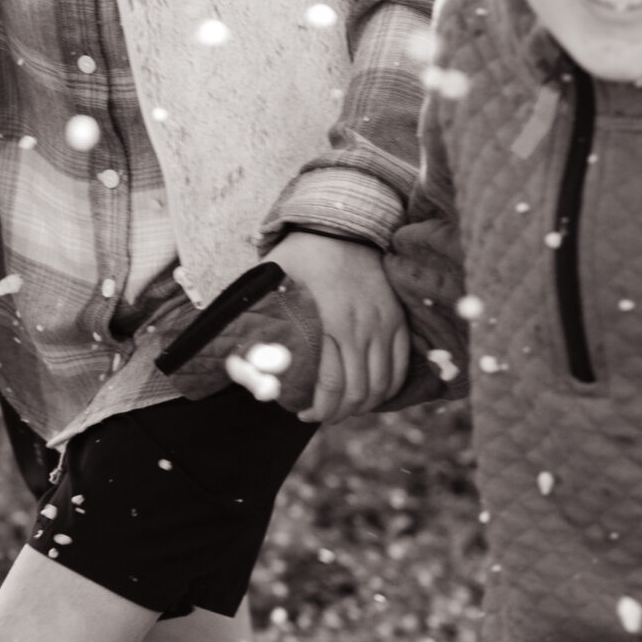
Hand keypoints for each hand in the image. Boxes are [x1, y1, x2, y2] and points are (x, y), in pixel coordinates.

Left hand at [268, 231, 407, 423]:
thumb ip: (264, 320)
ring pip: (381, 384)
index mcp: (330, 322)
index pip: (331, 386)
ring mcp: (384, 324)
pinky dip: (386, 387)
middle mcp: (362, 328)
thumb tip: (243, 359)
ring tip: (344, 407)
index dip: (317, 410)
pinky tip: (370, 392)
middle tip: (321, 415)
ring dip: (363, 405)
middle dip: (339, 413)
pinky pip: (399, 366)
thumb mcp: (274, 282)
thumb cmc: (302, 255)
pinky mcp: (398, 319)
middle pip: (358, 392)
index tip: (302, 414)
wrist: (343, 225)